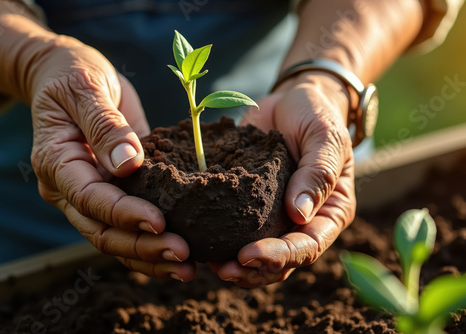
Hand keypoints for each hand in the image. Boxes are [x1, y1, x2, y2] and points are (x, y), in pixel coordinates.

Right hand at [29, 36, 194, 281]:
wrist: (66, 74)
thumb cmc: (73, 74)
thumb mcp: (86, 87)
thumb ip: (104, 124)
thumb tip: (129, 164)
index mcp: (56, 163)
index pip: (89, 198)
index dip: (123, 214)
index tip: (160, 222)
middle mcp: (69, 188)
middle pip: (101, 231)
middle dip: (142, 246)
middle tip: (183, 255)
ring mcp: (89, 195)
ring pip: (114, 239)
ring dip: (149, 256)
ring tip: (187, 267)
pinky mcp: (111, 193)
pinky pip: (127, 226)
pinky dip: (150, 243)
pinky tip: (178, 256)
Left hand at [210, 72, 355, 287]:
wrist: (292, 100)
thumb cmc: (316, 114)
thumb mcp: (324, 137)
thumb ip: (316, 173)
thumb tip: (299, 213)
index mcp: (329, 211)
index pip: (308, 245)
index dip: (279, 256)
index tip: (248, 254)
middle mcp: (302, 221)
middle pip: (282, 261)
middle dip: (253, 270)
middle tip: (223, 269)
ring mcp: (275, 216)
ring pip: (259, 255)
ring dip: (237, 266)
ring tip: (210, 265)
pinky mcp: (250, 205)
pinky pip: (237, 230)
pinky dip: (221, 241)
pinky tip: (201, 244)